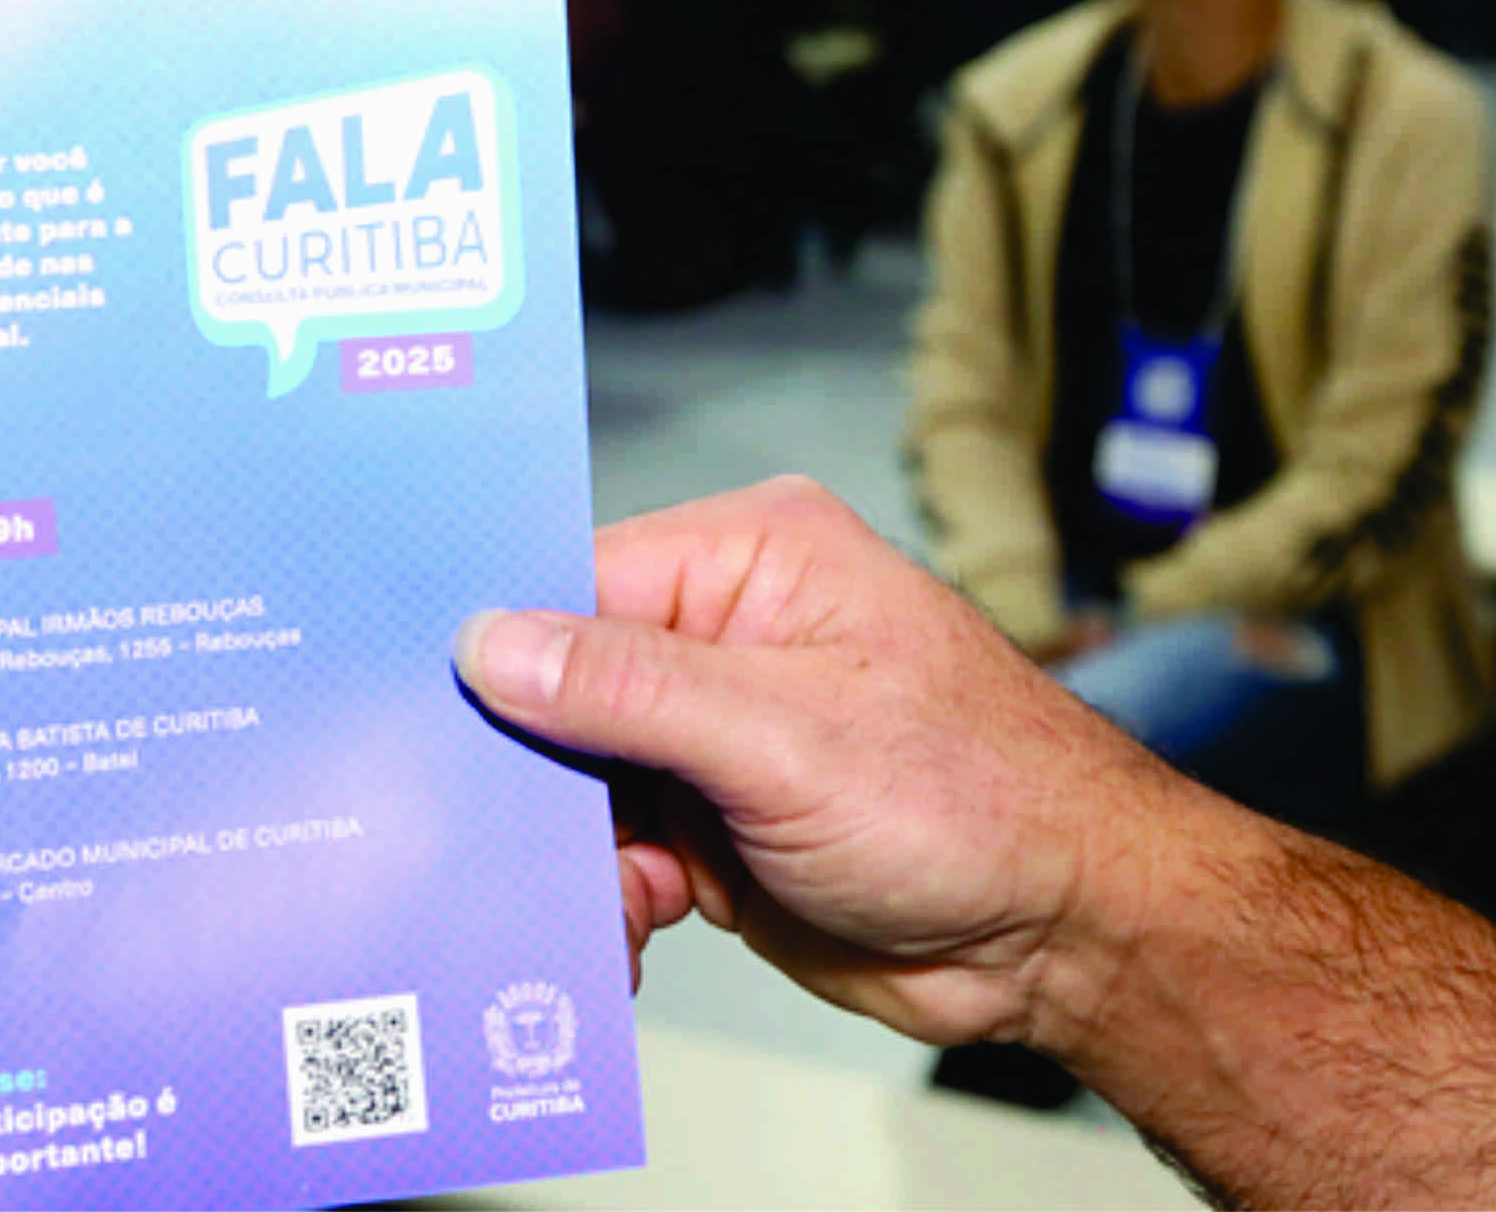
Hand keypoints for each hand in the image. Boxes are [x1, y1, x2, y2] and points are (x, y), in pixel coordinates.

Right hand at [453, 476, 1186, 1050]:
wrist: (1064, 933)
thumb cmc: (976, 798)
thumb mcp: (785, 735)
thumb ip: (629, 689)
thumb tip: (489, 640)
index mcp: (751, 556)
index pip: (576, 580)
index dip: (501, 655)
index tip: (431, 723)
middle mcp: (727, 631)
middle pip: (563, 687)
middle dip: (536, 780)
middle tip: (515, 849)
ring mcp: (723, 731)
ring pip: (581, 784)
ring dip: (575, 857)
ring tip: (607, 911)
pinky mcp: (722, 821)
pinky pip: (618, 851)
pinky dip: (609, 901)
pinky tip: (626, 939)